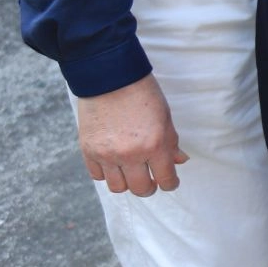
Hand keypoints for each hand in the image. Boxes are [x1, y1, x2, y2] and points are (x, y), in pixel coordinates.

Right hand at [76, 74, 187, 197]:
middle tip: (151, 181)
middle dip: (149, 188)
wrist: (109, 77)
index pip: (165, 179)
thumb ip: (171, 142)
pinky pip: (98, 176)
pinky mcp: (88, 151)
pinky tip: (114, 164)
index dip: (170, 184)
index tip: (170, 182)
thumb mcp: (165, 116)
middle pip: (140, 189)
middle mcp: (130, 154)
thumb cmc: (142, 93)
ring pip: (118, 187)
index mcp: (155, 144)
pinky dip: (107, 173)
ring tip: (132, 173)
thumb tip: (179, 161)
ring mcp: (107, 154)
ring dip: (127, 183)